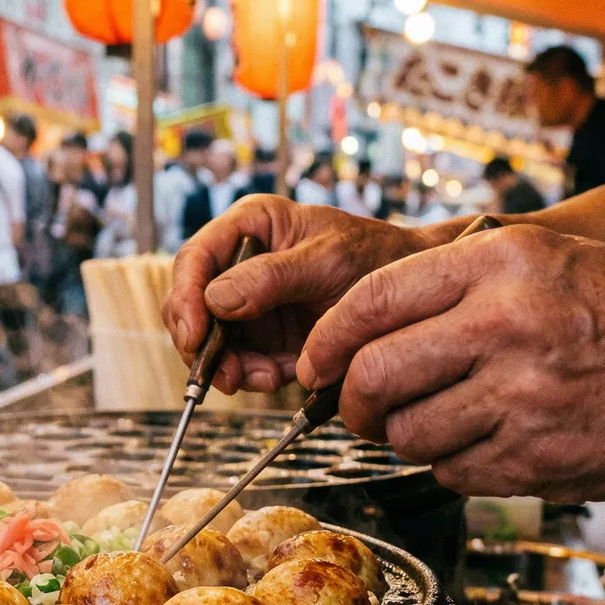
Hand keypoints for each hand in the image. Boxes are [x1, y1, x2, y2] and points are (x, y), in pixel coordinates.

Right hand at [163, 195, 439, 393]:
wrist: (419, 295)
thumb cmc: (380, 257)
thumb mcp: (329, 259)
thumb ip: (272, 276)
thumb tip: (215, 299)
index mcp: (251, 227)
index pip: (195, 259)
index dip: (184, 298)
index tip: (194, 334)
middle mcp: (242, 264)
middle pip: (192, 305)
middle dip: (204, 343)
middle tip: (224, 374)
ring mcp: (252, 304)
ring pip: (213, 341)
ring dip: (231, 366)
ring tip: (266, 377)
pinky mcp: (267, 338)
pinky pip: (241, 362)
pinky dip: (254, 376)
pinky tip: (282, 375)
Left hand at [299, 224, 604, 501]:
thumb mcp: (548, 257)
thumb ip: (458, 278)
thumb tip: (361, 322)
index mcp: (502, 264)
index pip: (370, 302)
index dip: (325, 339)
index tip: (314, 362)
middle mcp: (508, 326)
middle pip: (374, 376)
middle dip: (349, 400)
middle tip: (357, 407)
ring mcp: (525, 399)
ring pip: (407, 436)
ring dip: (402, 438)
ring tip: (430, 422)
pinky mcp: (541, 461)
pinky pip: (454, 473)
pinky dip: (452, 465)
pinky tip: (485, 441)